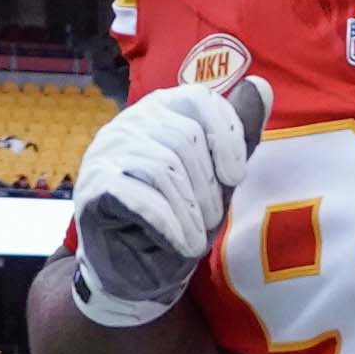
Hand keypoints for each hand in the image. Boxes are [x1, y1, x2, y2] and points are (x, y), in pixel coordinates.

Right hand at [70, 75, 271, 326]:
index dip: (226, 136)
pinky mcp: (93, 186)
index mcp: (160, 109)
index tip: (237, 177)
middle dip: (208, 186)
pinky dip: (170, 224)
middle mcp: (129, 122)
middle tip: (213, 220)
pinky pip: (139, 196)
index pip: (199, 99)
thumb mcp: (216, 176)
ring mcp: (106, 152)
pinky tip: (182, 243)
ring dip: (190, 210)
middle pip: (184, 137)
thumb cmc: (178, 217)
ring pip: (164, 167)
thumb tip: (261, 85)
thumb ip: (234, 134)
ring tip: (197, 238)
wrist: (135, 268)